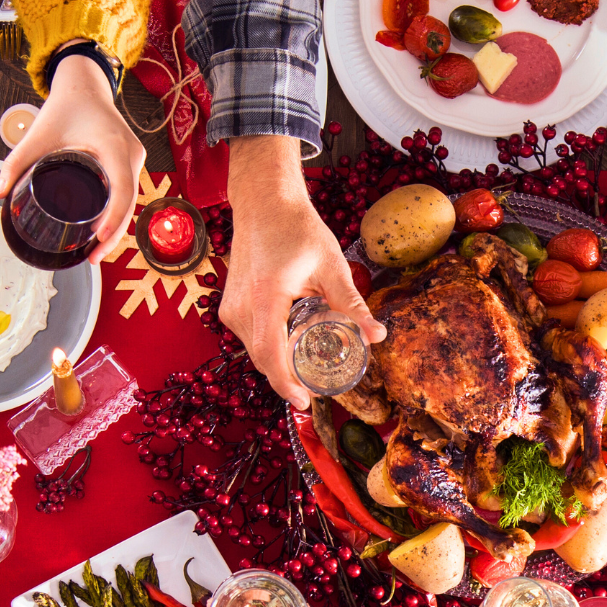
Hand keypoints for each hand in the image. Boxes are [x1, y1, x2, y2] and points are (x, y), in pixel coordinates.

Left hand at [0, 51, 144, 265]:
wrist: (84, 85)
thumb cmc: (64, 107)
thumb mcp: (38, 135)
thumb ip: (15, 162)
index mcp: (113, 145)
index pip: (121, 189)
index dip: (113, 218)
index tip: (98, 238)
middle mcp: (131, 153)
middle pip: (129, 203)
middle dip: (113, 234)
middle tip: (92, 258)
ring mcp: (135, 158)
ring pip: (131, 201)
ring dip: (117, 227)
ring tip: (96, 252)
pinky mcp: (132, 161)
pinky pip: (129, 192)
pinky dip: (118, 213)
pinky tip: (104, 232)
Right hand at [222, 136, 383, 407]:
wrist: (264, 203)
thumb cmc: (296, 228)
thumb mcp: (331, 266)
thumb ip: (352, 304)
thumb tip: (377, 336)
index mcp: (266, 298)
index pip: (271, 356)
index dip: (286, 385)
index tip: (305, 403)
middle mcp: (241, 308)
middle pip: (263, 360)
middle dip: (287, 380)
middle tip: (317, 390)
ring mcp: (231, 308)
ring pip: (255, 350)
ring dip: (279, 364)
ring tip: (308, 370)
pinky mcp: (229, 306)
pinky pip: (250, 338)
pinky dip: (270, 347)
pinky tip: (292, 347)